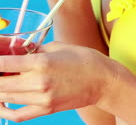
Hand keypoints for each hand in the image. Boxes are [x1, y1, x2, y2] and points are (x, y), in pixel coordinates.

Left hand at [0, 41, 114, 121]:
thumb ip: (33, 50)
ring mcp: (41, 99)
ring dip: (0, 90)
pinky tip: (2, 102)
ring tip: (3, 80)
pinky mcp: (45, 110)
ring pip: (7, 98)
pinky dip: (5, 110)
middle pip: (2, 84)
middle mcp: (38, 83)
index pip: (5, 64)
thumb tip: (14, 50)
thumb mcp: (55, 47)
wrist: (100, 80)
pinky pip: (18, 115)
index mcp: (41, 63)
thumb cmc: (81, 58)